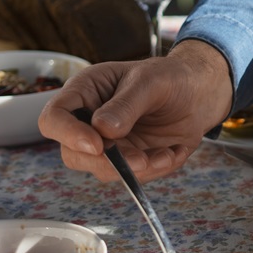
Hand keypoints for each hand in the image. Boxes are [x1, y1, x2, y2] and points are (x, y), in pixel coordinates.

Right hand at [37, 40, 233, 181]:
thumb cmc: (169, 77)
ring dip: (136, 169)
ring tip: (167, 154)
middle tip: (141, 158)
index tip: (97, 145)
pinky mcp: (129, 160)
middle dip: (107, 162)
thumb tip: (102, 129)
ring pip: (103, 170)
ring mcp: (108, 144)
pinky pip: (133, 176)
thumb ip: (127, 104)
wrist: (199, 93)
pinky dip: (156, 170)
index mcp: (84, 93)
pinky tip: (176, 152)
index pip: (54, 118)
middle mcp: (89, 122)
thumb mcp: (151, 81)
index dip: (68, 135)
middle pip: (73, 154)